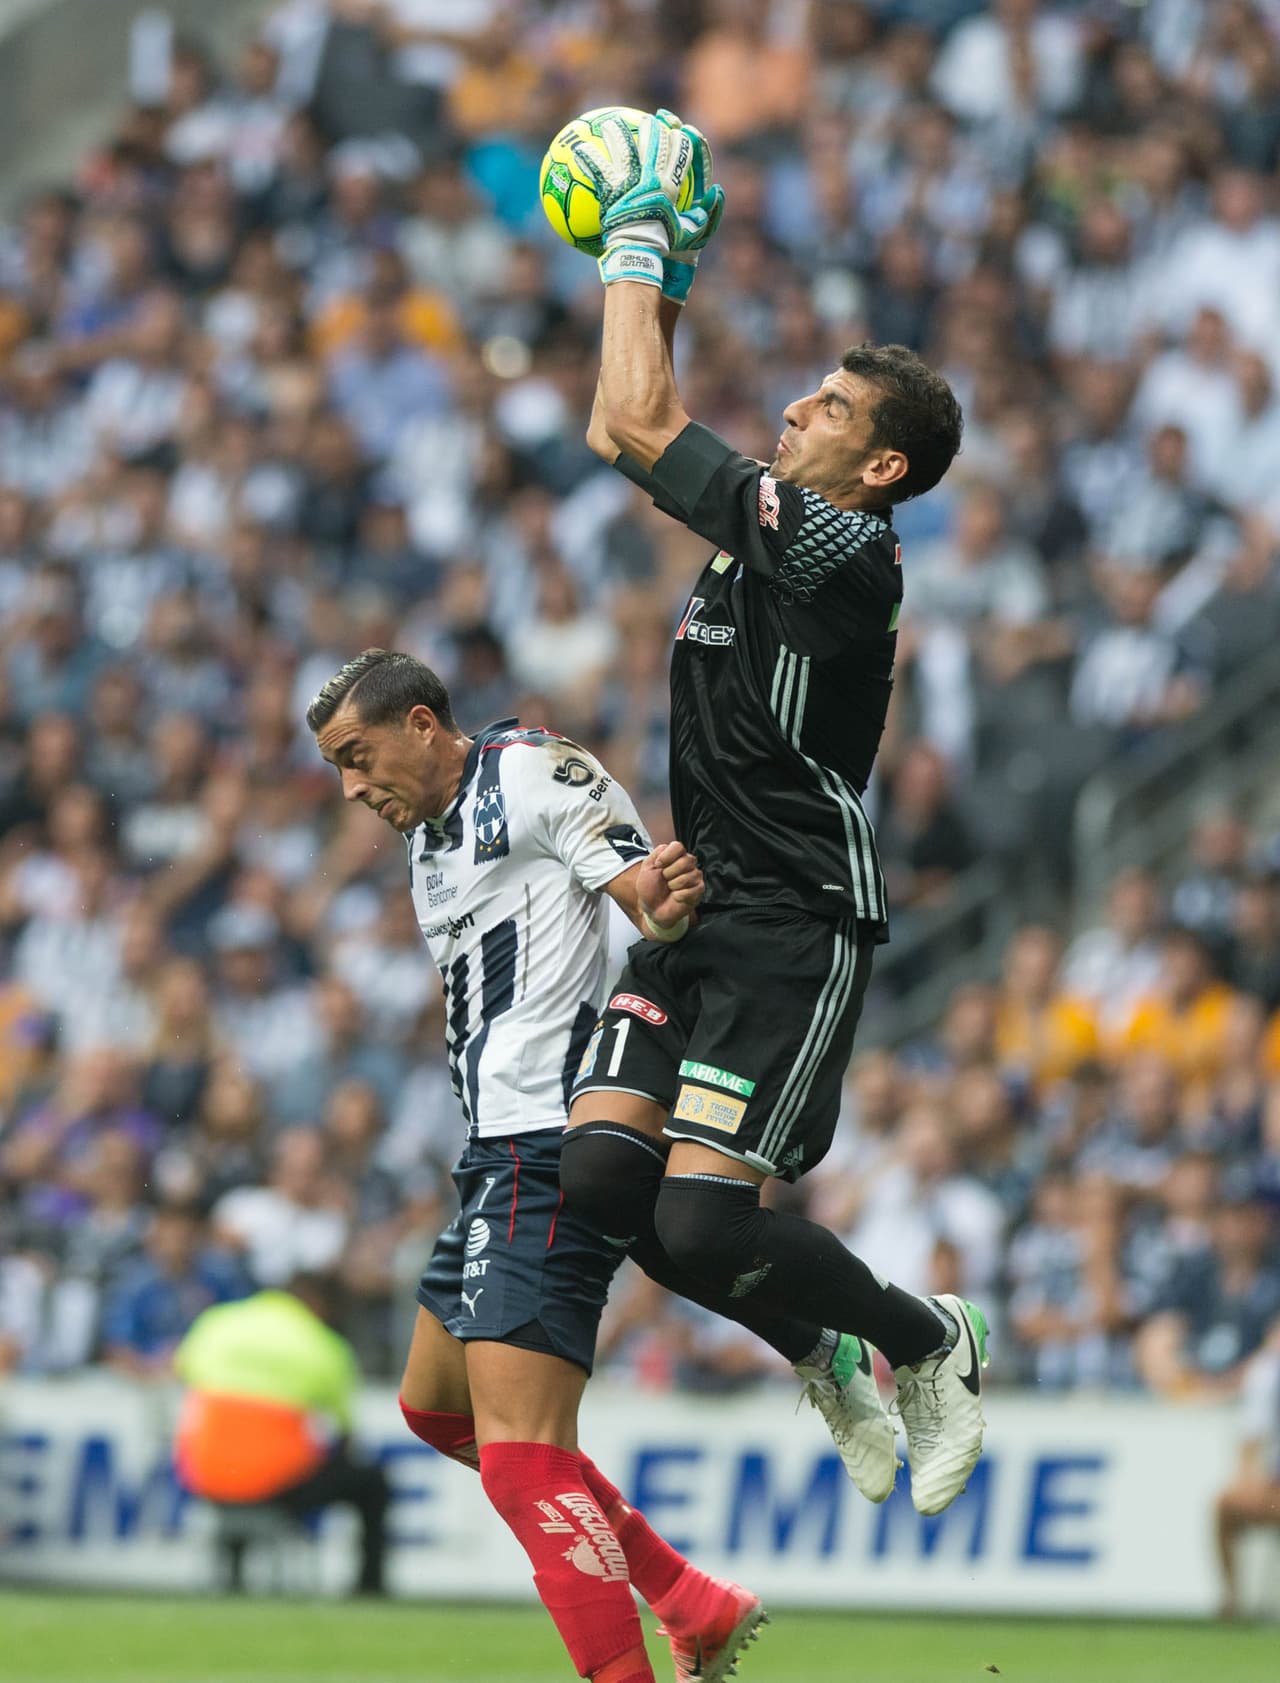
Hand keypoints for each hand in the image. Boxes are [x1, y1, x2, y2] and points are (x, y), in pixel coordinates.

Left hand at [570, 110, 693, 255]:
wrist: (639, 251)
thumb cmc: (666, 244)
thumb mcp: (692, 231)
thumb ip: (707, 213)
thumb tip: (717, 191)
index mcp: (671, 184)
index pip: (681, 152)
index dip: (681, 138)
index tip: (677, 130)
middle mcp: (651, 177)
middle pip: (654, 143)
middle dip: (653, 127)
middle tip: (648, 120)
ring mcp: (630, 181)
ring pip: (625, 148)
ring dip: (617, 133)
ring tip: (610, 123)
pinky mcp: (611, 189)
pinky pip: (598, 168)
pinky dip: (588, 157)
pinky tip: (579, 148)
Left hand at [637, 840, 703, 931]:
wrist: (652, 907)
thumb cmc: (650, 887)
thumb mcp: (647, 867)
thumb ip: (658, 853)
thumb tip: (672, 848)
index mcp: (676, 855)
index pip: (678, 846)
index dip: (667, 856)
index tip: (658, 866)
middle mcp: (688, 863)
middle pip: (686, 861)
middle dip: (669, 873)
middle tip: (664, 880)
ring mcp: (695, 876)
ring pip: (689, 876)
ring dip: (673, 885)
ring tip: (670, 889)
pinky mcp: (699, 890)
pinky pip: (694, 889)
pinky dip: (680, 895)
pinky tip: (676, 897)